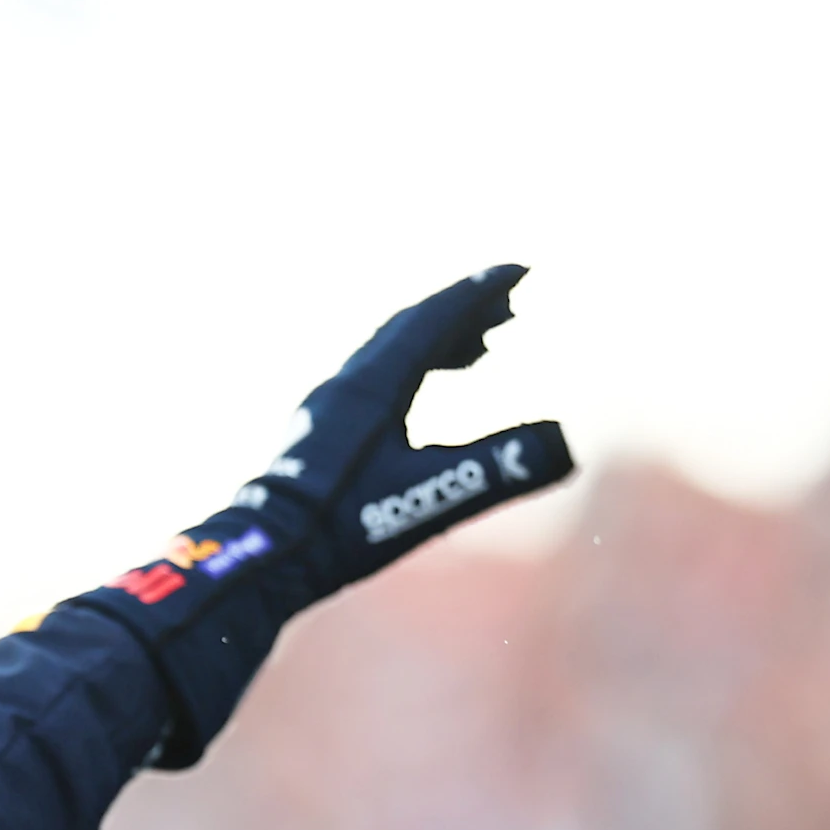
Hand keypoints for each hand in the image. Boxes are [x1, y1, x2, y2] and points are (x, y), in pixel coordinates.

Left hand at [103, 267, 570, 764]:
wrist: (266, 557)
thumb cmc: (344, 530)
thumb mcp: (432, 498)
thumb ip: (499, 470)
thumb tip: (564, 443)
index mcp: (375, 384)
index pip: (434, 318)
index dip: (480, 293)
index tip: (520, 272)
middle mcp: (346, 384)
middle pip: (411, 328)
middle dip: (463, 313)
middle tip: (511, 306)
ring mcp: (326, 408)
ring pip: (388, 355)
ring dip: (437, 343)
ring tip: (483, 350)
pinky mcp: (316, 435)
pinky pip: (372, 383)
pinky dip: (408, 375)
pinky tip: (420, 401)